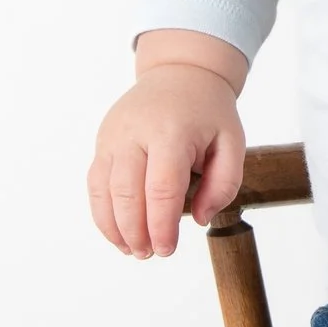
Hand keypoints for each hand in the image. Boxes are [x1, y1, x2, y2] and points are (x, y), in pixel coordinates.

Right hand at [87, 33, 248, 258]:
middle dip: (136, 231)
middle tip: (150, 254)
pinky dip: (102, 212)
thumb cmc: (207, 111)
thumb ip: (224, 184)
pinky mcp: (102, 142)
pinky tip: (118, 232)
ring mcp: (113, 136)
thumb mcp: (232, 142)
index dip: (161, 225)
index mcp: (171, 131)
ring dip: (115, 227)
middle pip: (126, 192)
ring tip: (132, 250)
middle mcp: (135, 132)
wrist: (178, 72)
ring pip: (103, 190)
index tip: (168, 249)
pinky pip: (95, 183)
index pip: (161, 187)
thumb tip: (200, 218)